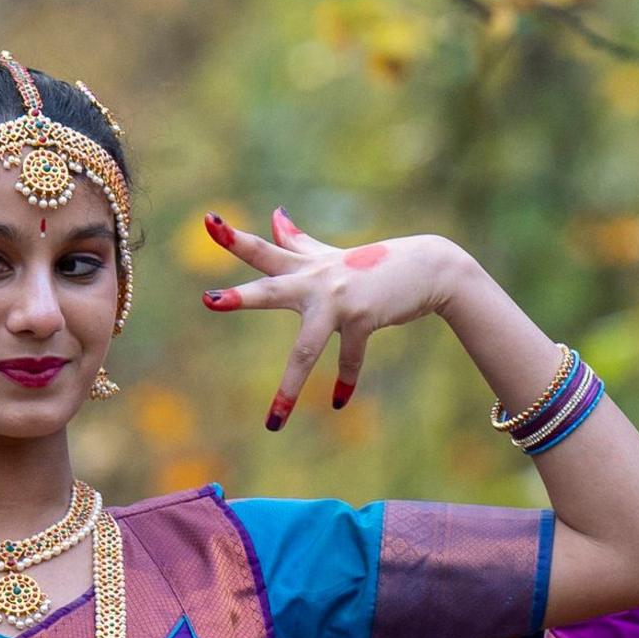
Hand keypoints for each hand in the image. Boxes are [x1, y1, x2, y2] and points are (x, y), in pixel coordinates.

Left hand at [201, 209, 480, 427]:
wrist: (429, 268)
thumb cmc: (375, 264)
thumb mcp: (332, 255)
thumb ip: (299, 243)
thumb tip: (274, 214)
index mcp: (304, 268)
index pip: (264, 251)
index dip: (234, 238)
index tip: (209, 221)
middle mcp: (317, 282)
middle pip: (271, 291)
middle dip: (241, 298)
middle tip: (209, 300)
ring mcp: (339, 300)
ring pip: (308, 349)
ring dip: (290, 387)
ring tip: (273, 423)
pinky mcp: (363, 318)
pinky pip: (350, 358)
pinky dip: (345, 381)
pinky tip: (339, 402)